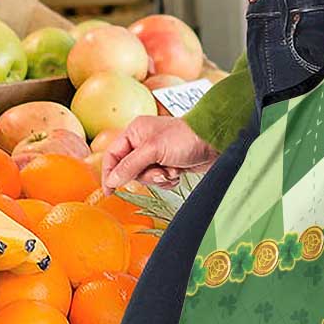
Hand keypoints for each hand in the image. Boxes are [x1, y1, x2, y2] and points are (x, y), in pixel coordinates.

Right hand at [101, 116, 218, 193]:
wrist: (214, 142)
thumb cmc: (185, 138)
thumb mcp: (153, 150)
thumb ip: (130, 165)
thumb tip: (112, 180)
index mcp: (135, 132)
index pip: (113, 155)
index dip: (109, 173)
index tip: (109, 191)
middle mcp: (143, 142)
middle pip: (129, 170)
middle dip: (145, 175)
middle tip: (159, 172)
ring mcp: (156, 154)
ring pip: (145, 177)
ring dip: (159, 178)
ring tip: (172, 170)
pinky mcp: (168, 164)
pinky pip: (159, 180)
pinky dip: (168, 180)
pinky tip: (178, 173)